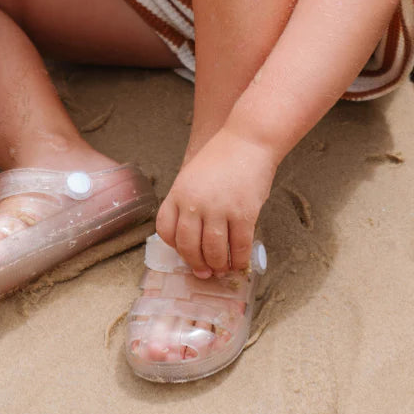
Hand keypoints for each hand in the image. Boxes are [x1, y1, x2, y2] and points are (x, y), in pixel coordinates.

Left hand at [155, 128, 275, 276]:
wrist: (248, 140)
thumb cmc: (221, 157)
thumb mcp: (192, 176)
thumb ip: (188, 202)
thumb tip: (193, 235)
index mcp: (178, 193)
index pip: (166, 229)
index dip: (174, 246)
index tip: (185, 253)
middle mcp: (194, 203)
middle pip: (188, 245)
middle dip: (196, 264)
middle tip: (203, 273)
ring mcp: (219, 209)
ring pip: (213, 250)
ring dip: (217, 265)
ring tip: (221, 270)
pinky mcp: (243, 213)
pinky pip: (239, 246)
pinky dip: (239, 260)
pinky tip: (239, 264)